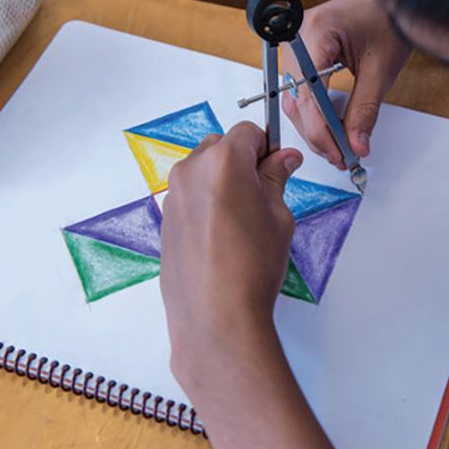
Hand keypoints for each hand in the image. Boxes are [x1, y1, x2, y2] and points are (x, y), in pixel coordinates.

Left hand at [160, 122, 301, 362]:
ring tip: (244, 221)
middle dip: (244, 161)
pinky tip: (224, 236)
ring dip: (224, 181)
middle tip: (265, 194)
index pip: (248, 132)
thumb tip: (283, 159)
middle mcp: (191, 171)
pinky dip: (208, 202)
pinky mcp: (165, 219)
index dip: (267, 147)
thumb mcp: (278, 217)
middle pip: (221, 146)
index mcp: (223, 162)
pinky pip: (191, 195)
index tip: (278, 166)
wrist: (215, 316)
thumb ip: (276, 179)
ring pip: (204, 170)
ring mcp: (173, 195)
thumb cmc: (251, 267)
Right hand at [282, 0, 411, 168]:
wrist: (389, 0)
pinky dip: (315, 112)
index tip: (338, 153)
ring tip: (338, 147)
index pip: (307, 96)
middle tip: (341, 156)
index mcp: (314, 34)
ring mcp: (296, 45)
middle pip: (296, 101)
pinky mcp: (303, 53)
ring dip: (315, 126)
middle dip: (317, 133)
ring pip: (295, 99)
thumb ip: (365, 110)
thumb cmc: (386, 20)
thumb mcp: (380, 70)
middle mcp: (297, 38)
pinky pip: (301, 90)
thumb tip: (357, 144)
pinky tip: (332, 128)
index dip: (321, 132)